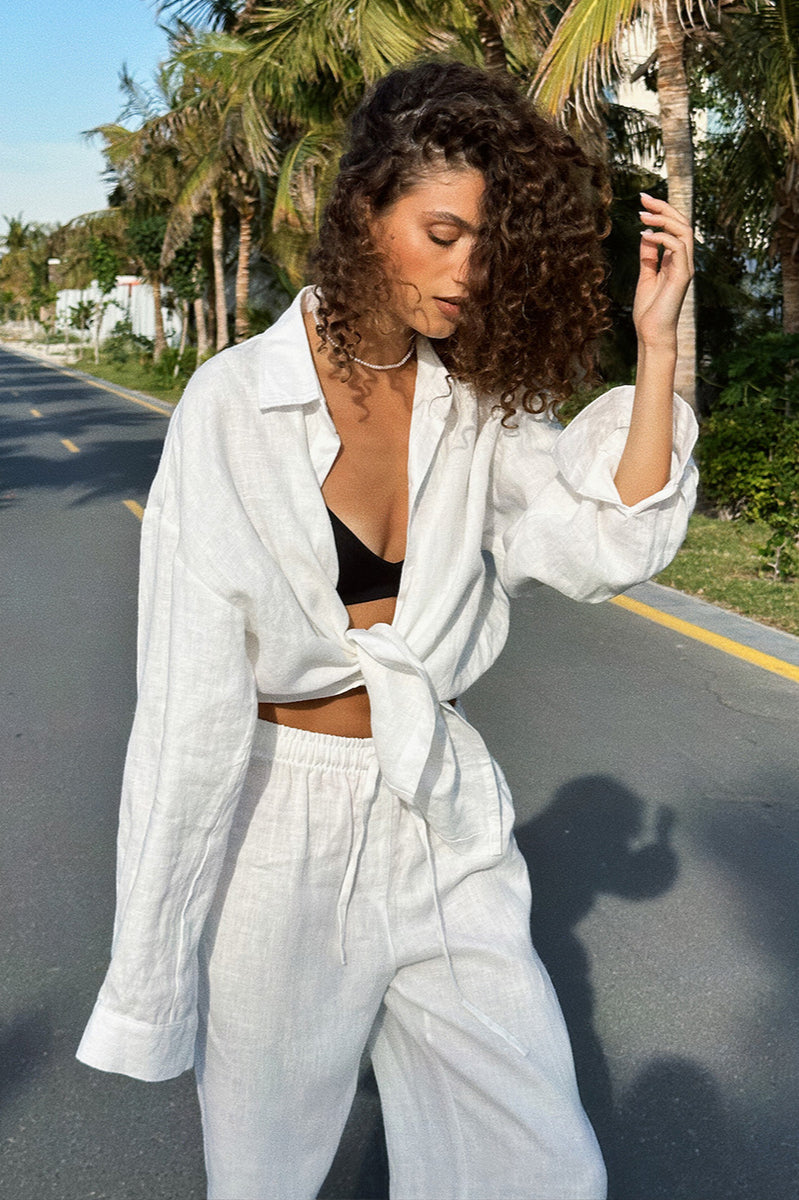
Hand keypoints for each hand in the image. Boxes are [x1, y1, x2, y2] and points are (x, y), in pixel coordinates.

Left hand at [633, 193, 693, 351]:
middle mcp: (683, 261)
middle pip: (682, 223)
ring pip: (684, 231)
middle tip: (643, 198)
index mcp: (675, 260)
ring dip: (664, 219)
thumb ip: (648, 256)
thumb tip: (645, 235)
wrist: (651, 334)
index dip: (661, 212)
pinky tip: (646, 236)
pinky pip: (678, 248)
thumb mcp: (645, 276)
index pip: (674, 228)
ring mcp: (685, 268)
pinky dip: (662, 238)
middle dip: (664, 207)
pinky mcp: (682, 276)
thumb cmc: (649, 310)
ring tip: (642, 215)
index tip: (643, 202)